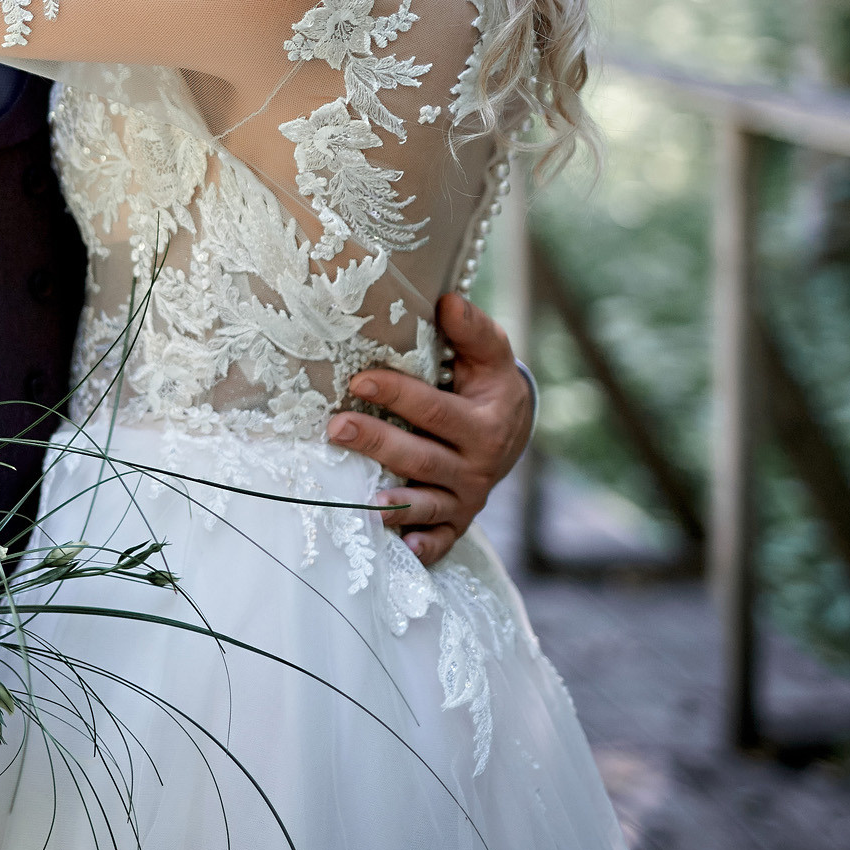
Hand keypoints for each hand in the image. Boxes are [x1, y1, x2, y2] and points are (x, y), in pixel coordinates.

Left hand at [326, 293, 533, 567]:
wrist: (513, 431)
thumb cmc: (487, 385)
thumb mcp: (490, 356)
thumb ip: (472, 330)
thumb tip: (447, 300)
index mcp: (485, 423)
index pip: (436, 410)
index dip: (398, 395)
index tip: (359, 381)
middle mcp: (478, 466)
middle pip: (423, 459)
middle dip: (379, 445)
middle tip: (336, 430)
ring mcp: (466, 498)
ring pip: (426, 503)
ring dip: (396, 505)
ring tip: (361, 502)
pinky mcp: (457, 521)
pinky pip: (441, 541)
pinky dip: (423, 547)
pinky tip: (402, 549)